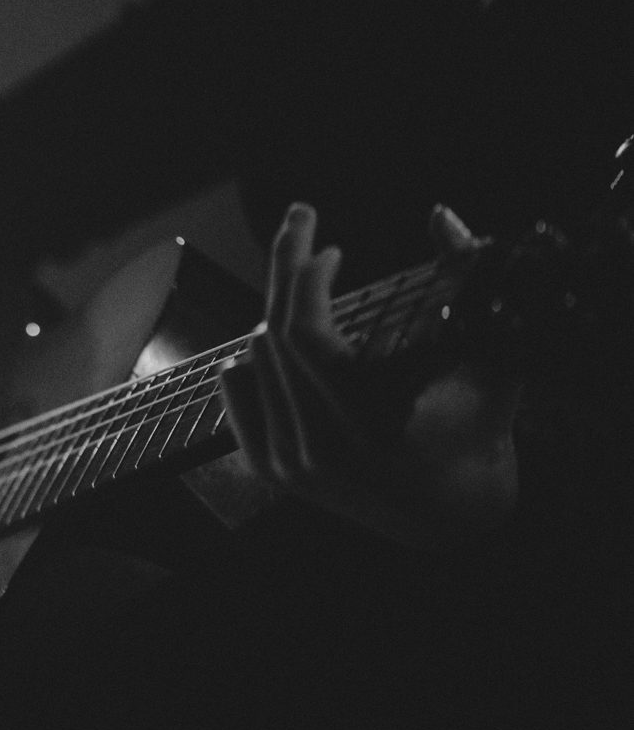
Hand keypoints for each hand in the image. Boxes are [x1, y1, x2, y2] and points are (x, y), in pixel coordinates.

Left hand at [218, 202, 521, 549]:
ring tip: (309, 287)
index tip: (331, 246)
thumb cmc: (476, 431)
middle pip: (272, 336)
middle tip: (302, 222)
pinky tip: (279, 338)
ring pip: (253, 357)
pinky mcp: (269, 469)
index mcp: (369, 425)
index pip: (305, 333)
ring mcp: (288, 464)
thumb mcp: (493, 362)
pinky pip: (237, 388)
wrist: (450, 515)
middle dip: (287, 270)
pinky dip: (254, 354)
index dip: (308, 276)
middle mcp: (318, 449)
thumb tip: (441, 214)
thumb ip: (472, 285)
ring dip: (278, 311)